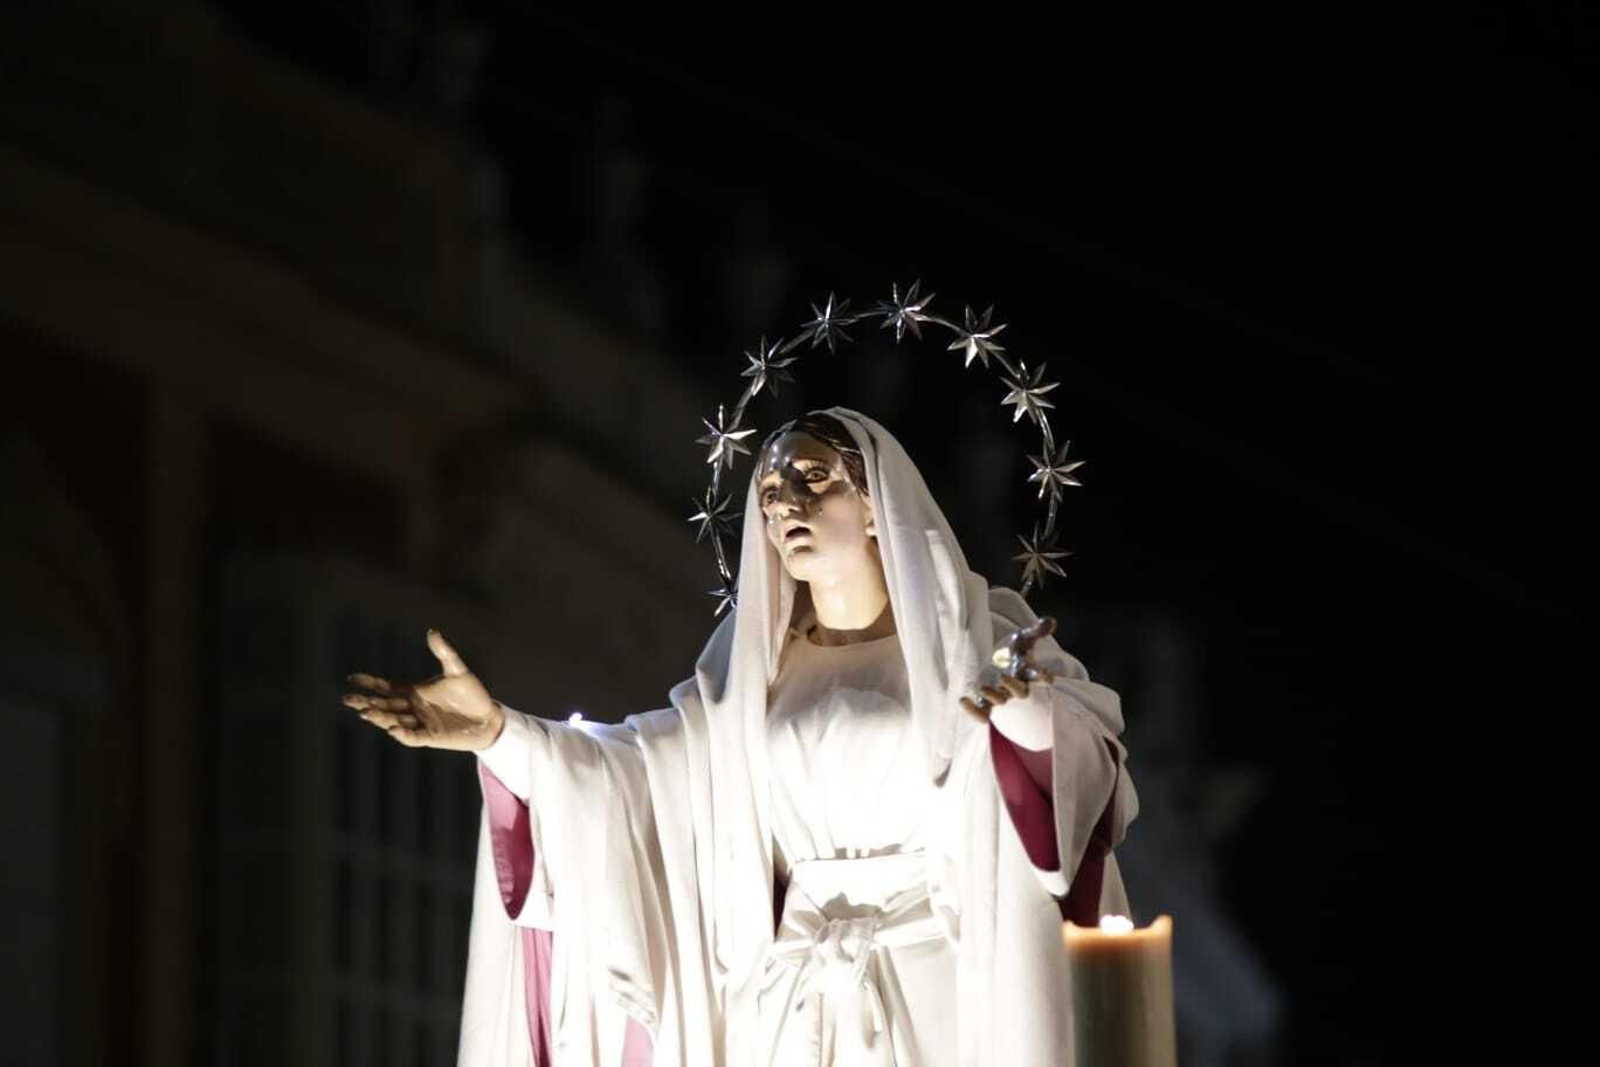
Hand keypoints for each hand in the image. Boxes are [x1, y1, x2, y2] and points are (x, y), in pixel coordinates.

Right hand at [344, 629, 503, 750]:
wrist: (489, 717)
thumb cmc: (472, 694)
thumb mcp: (457, 670)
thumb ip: (445, 653)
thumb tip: (432, 632)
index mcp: (414, 691)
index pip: (386, 687)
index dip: (370, 683)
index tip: (352, 678)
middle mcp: (413, 707)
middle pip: (384, 705)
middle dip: (366, 702)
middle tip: (348, 699)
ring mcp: (420, 723)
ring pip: (393, 720)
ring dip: (379, 717)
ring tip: (365, 712)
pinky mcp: (431, 737)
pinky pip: (412, 736)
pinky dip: (402, 733)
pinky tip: (392, 727)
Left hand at [961, 616, 1057, 722]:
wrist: (1000, 664)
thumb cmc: (1016, 651)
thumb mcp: (1025, 638)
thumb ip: (1037, 630)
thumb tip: (1051, 621)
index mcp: (1027, 671)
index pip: (1039, 676)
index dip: (1043, 676)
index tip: (1047, 675)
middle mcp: (1017, 686)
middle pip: (1020, 692)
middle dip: (1013, 686)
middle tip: (1003, 676)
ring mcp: (1002, 695)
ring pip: (1000, 701)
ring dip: (992, 696)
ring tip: (981, 687)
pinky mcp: (987, 703)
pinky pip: (983, 713)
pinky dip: (974, 711)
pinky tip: (962, 700)